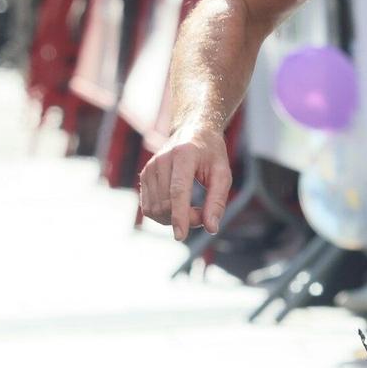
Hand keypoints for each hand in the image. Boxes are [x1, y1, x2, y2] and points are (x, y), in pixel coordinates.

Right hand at [136, 126, 233, 240]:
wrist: (193, 130)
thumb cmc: (211, 153)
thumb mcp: (223, 173)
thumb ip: (217, 201)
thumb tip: (211, 228)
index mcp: (184, 155)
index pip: (178, 191)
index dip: (179, 215)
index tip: (181, 236)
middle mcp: (162, 160)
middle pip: (167, 204)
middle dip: (186, 218)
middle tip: (204, 214)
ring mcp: (149, 167)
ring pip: (156, 209)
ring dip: (174, 219)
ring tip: (193, 209)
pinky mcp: (144, 176)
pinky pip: (149, 208)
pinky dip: (163, 215)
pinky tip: (178, 207)